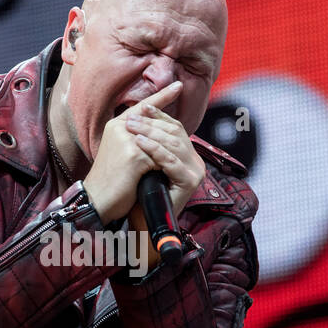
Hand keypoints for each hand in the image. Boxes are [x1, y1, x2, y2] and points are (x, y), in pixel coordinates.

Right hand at [83, 81, 185, 224]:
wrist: (97, 200)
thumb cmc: (109, 180)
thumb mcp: (119, 152)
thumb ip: (134, 139)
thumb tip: (156, 133)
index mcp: (116, 125)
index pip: (143, 107)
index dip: (161, 96)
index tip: (178, 86)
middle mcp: (120, 128)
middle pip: (155, 122)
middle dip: (172, 125)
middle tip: (189, 127)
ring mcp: (127, 140)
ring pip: (160, 139)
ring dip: (169, 151)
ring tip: (182, 157)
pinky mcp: (134, 156)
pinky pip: (159, 156)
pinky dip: (164, 166)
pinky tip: (169, 173)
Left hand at [122, 93, 205, 217]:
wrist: (144, 220)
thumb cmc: (141, 191)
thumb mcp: (146, 160)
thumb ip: (150, 141)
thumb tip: (139, 112)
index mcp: (188, 154)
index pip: (175, 127)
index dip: (159, 115)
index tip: (141, 106)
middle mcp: (195, 161)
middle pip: (175, 133)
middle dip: (152, 123)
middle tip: (131, 117)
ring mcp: (195, 171)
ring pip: (173, 144)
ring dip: (150, 133)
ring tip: (132, 127)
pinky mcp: (190, 182)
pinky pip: (171, 161)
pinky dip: (154, 150)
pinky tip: (139, 143)